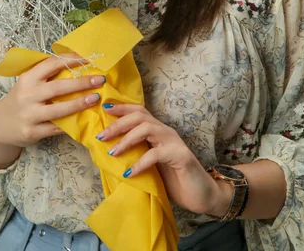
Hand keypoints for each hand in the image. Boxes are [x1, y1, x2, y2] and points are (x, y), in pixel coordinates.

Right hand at [0, 53, 105, 145]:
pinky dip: (71, 124)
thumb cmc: (21, 98)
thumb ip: (47, 75)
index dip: (72, 60)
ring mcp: (30, 115)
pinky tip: (85, 119)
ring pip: (59, 110)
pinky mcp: (32, 132)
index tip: (89, 58)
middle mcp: (28, 95)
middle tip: (100, 79)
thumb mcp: (28, 82)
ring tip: (95, 98)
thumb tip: (79, 65)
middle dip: (81, 82)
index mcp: (28, 78)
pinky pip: (56, 128)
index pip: (52, 64)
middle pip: (58, 87)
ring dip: (79, 104)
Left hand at [96, 103, 229, 215]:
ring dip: (127, 139)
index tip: (104, 108)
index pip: (139, 111)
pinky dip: (140, 162)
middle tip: (101, 136)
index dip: (122, 107)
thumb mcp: (150, 165)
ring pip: (147, 128)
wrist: (202, 196)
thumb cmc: (174, 181)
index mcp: (158, 131)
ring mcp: (174, 142)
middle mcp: (166, 132)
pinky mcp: (181, 156)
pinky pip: (156, 154)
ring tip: (113, 152)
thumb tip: (109, 152)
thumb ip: (136, 155)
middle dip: (118, 123)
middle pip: (140, 116)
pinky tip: (129, 173)